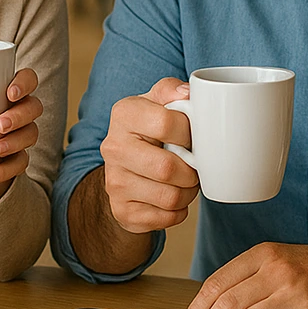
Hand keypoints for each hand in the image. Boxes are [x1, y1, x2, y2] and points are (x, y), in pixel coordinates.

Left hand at [0, 67, 44, 205]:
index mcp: (5, 87)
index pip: (28, 78)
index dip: (25, 83)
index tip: (9, 92)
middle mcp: (18, 108)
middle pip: (34, 107)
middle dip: (20, 115)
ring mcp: (18, 133)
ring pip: (31, 134)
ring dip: (16, 142)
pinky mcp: (12, 157)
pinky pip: (19, 164)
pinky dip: (4, 170)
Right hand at [100, 78, 199, 233]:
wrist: (123, 169)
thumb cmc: (149, 130)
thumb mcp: (157, 102)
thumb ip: (172, 90)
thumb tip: (189, 92)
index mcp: (124, 114)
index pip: (166, 123)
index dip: (189, 133)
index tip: (191, 137)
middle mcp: (113, 148)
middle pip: (167, 168)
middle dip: (191, 171)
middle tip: (194, 166)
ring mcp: (115, 182)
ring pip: (170, 197)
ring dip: (189, 192)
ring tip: (186, 182)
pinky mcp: (123, 211)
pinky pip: (166, 218)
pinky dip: (179, 211)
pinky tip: (173, 197)